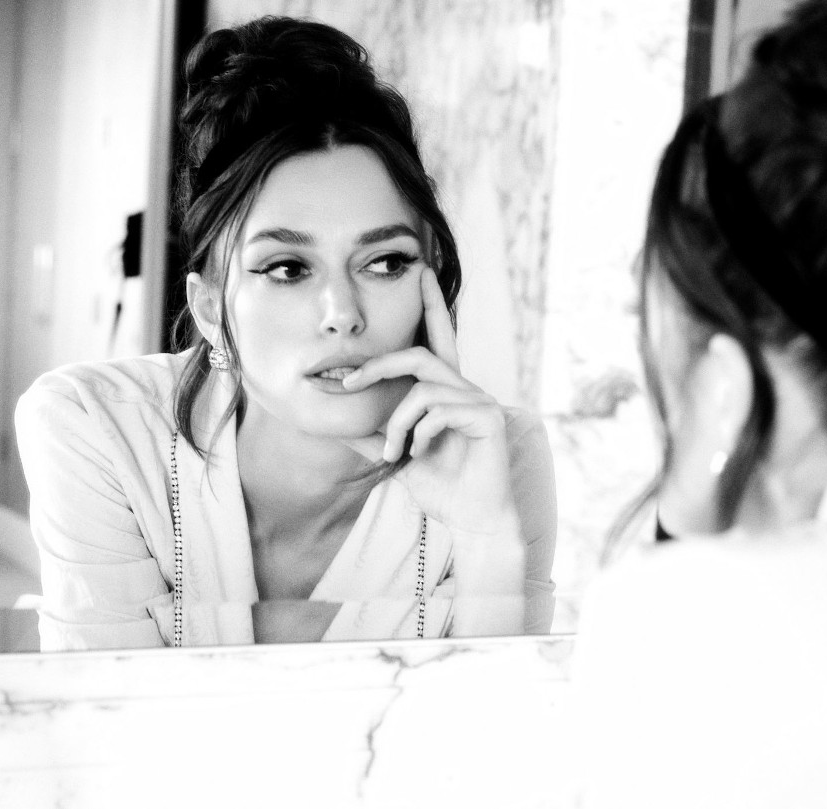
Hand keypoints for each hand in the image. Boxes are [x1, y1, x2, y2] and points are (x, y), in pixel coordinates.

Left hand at [340, 269, 518, 540]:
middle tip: (348, 383)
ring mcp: (480, 401)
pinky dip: (418, 434)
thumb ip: (375, 434)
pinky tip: (419, 455)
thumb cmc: (443, 489)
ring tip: (391, 452)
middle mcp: (465, 390)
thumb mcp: (398, 456)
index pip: (439, 339)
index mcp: (447, 393)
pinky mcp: (487, 417)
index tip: (421, 271)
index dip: (432, 304)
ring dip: (396, 422)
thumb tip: (339, 421)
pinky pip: (438, 409)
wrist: (473, 520)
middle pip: (421, 354)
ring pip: (421, 389)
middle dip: (380, 364)